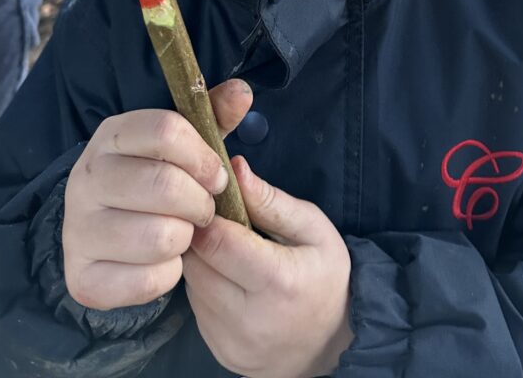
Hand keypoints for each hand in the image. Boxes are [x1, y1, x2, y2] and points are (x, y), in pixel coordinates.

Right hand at [62, 79, 252, 309]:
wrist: (110, 233)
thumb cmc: (158, 178)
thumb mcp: (185, 144)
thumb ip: (213, 116)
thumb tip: (243, 91)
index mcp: (111, 136)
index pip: (165, 130)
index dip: (204, 156)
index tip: (219, 175)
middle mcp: (85, 179)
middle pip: (164, 185)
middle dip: (200, 202)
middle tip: (205, 209)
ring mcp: (77, 230)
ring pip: (159, 237)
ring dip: (185, 238)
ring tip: (183, 232)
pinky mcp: (82, 278)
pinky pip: (147, 281)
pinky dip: (168, 275)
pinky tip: (162, 261)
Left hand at [183, 156, 352, 377]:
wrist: (331, 341)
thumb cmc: (325, 274)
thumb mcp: (312, 227)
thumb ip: (271, 200)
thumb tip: (234, 168)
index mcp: (279, 282)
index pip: (218, 242)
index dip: (208, 215)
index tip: (212, 200)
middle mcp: (251, 319)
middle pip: (197, 263)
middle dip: (200, 236)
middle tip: (217, 223)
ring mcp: (232, 342)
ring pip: (191, 285)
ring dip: (201, 261)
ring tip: (226, 251)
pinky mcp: (220, 353)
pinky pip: (195, 308)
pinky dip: (204, 288)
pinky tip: (228, 279)